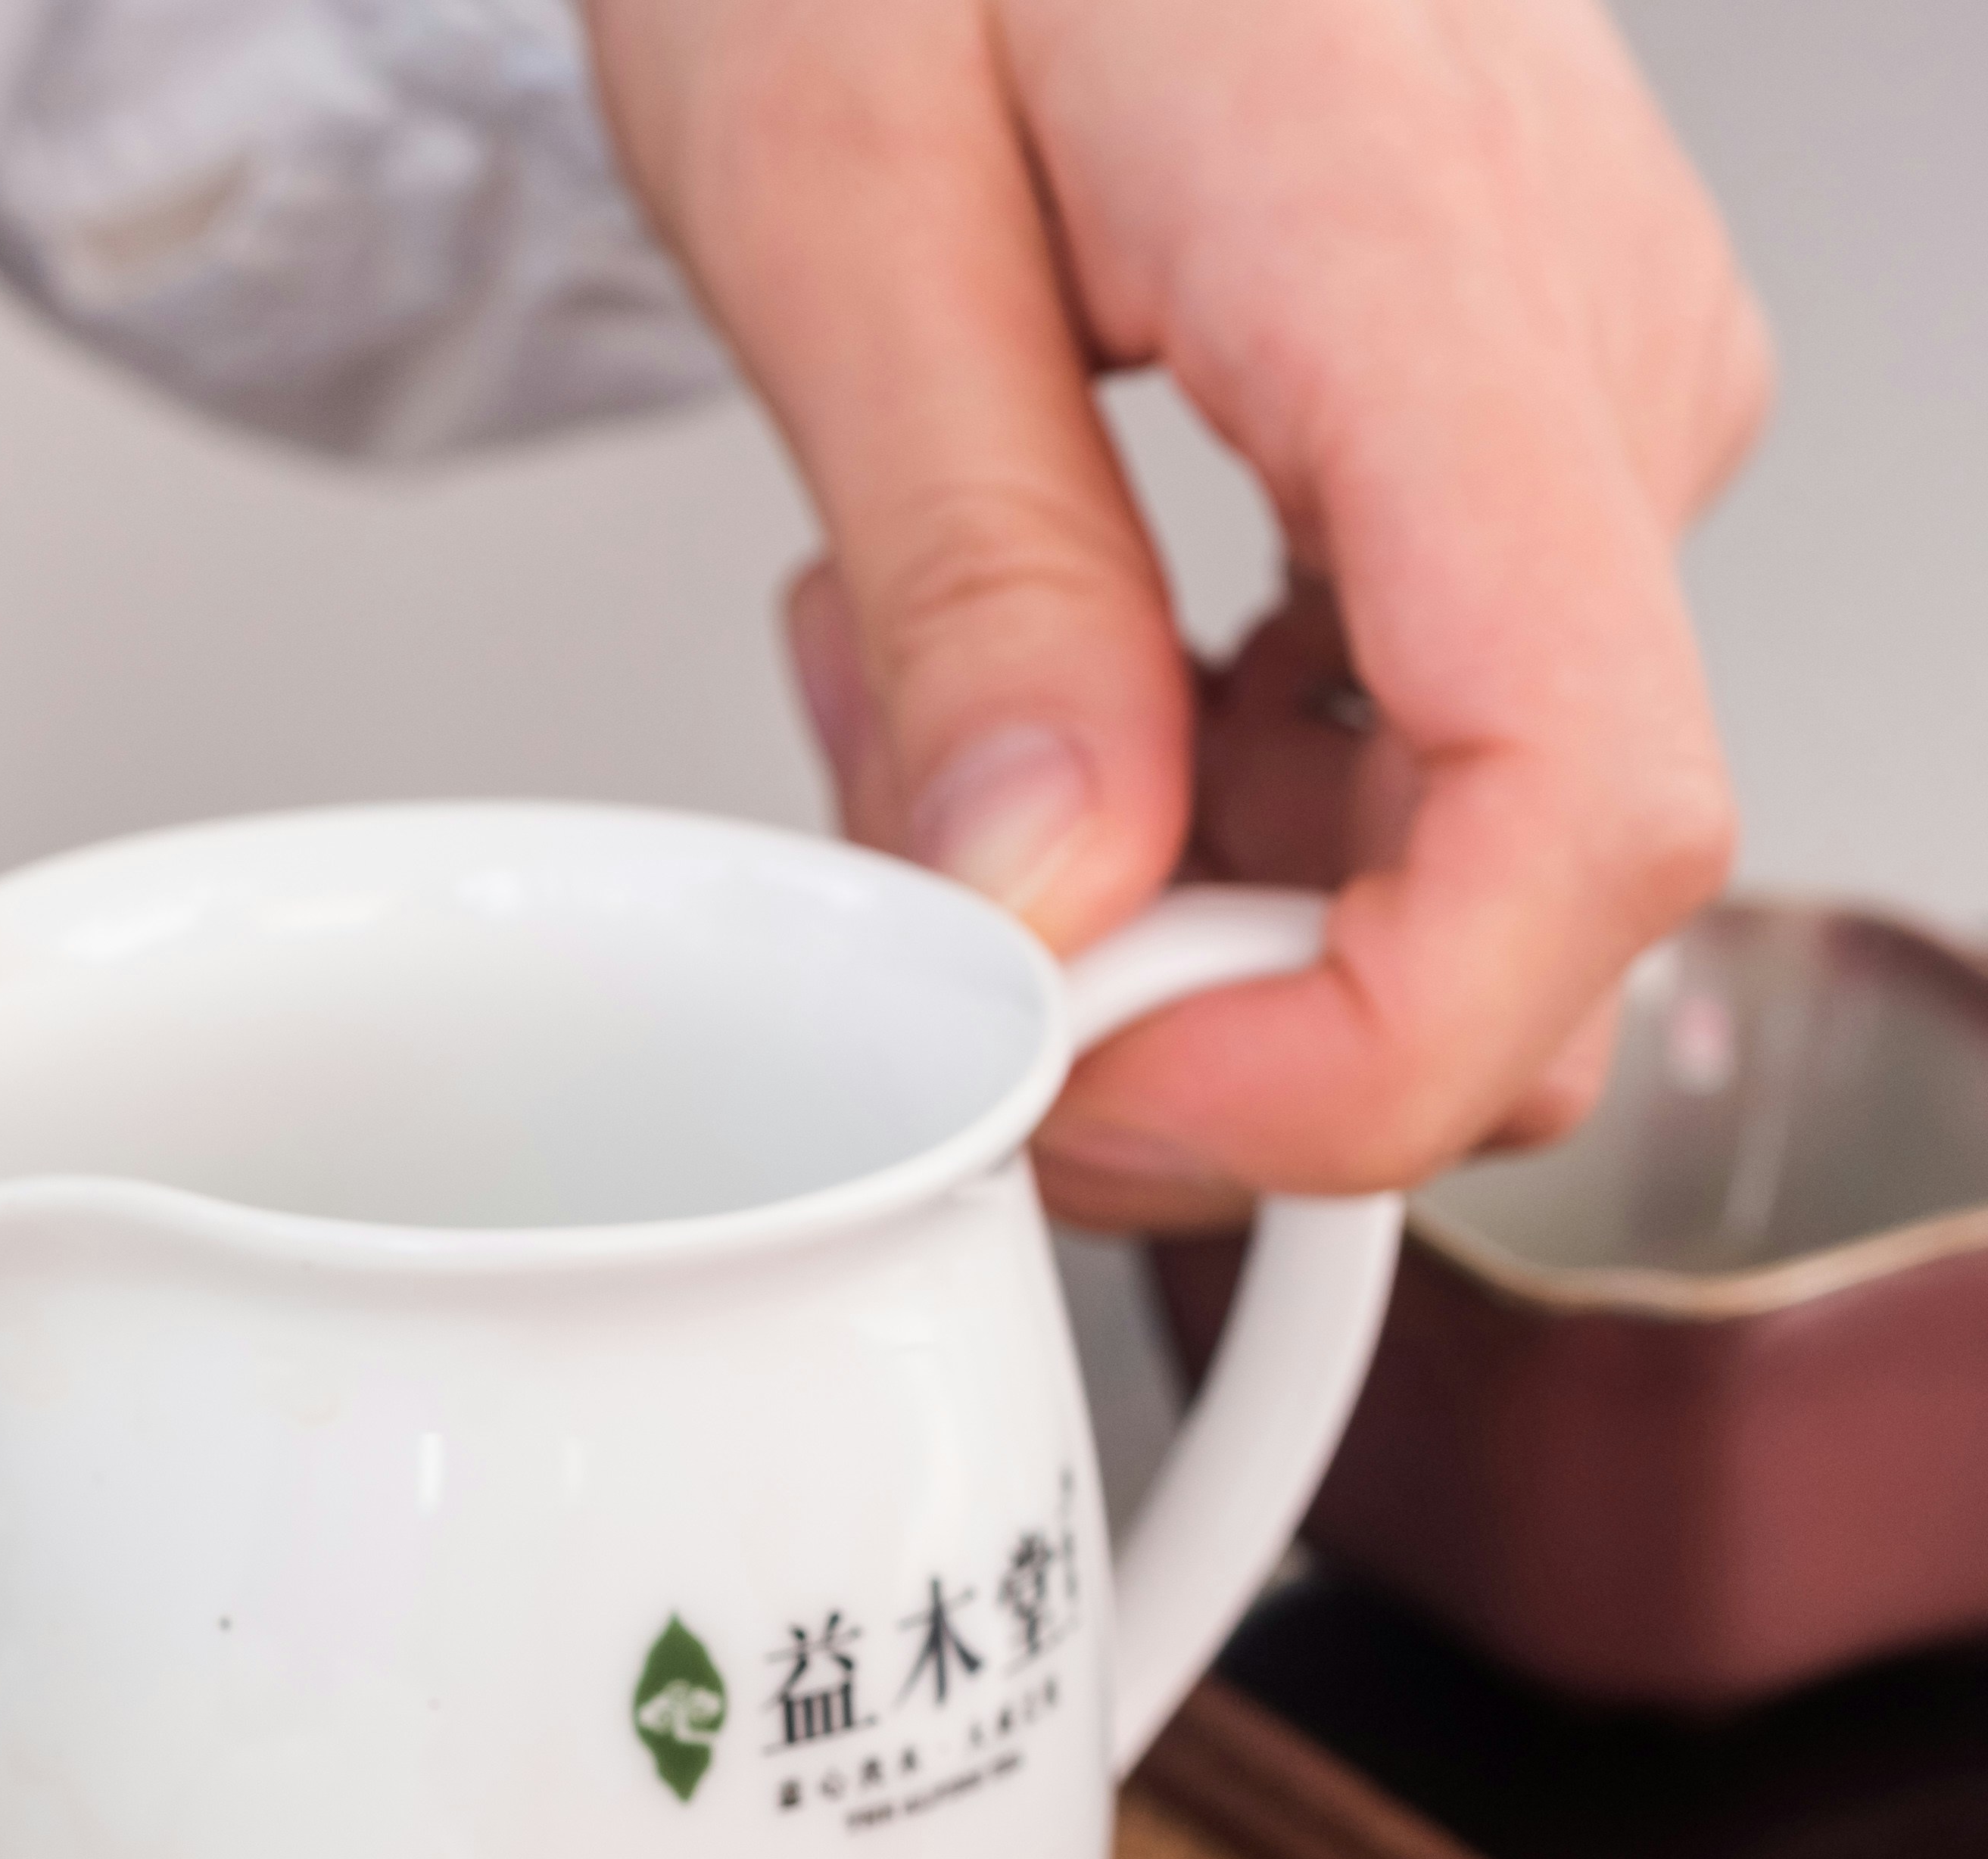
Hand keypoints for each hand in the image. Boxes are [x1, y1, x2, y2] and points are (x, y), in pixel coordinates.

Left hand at [578, 0, 1768, 1226]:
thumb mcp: (836, 201)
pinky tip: (1003, 645)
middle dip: (1181, 972)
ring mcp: (1575, 396)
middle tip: (892, 840)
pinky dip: (1175, 759)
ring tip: (894, 673)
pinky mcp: (1499, 429)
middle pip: (1510, 876)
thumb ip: (967, 581)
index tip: (1113, 1094)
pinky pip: (1389, 712)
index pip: (1586, 809)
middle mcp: (1585, 357)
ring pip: (1422, 827)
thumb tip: (1043, 899)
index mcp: (1438, 287)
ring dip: (1142, 862)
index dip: (1365, 1053)